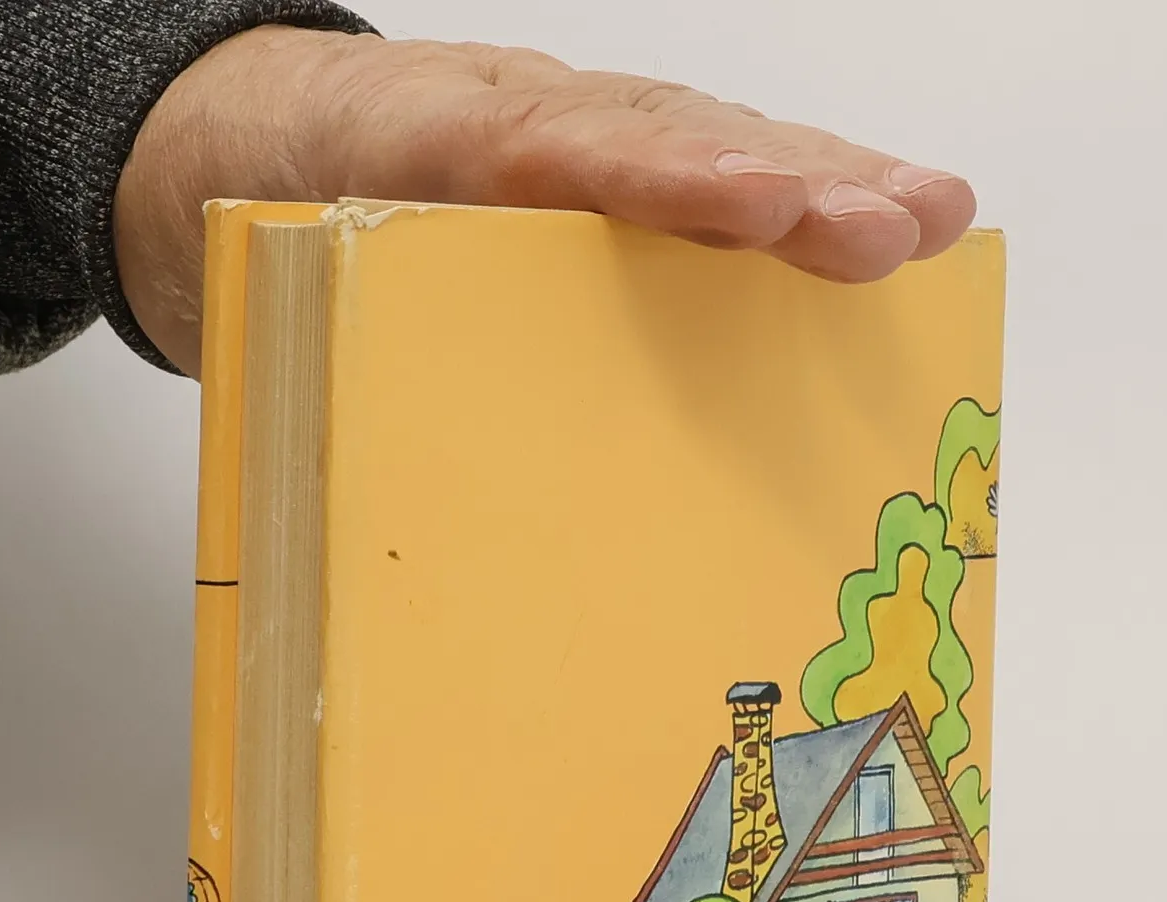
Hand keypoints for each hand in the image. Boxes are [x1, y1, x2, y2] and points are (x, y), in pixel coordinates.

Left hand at [114, 29, 976, 374]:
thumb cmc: (274, 224)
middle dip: (785, 183)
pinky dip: (806, 206)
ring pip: (713, 150)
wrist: (238, 151)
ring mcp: (582, 152)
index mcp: (428, 147)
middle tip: (885, 229)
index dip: (662, 178)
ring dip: (824, 188)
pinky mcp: (607, 184)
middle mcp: (530, 136)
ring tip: (927, 221)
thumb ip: (334, 342)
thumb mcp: (279, 286)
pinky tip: (900, 233)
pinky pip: (710, 196)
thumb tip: (397, 499)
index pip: (553, 149)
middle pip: (670, 140)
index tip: (753, 206)